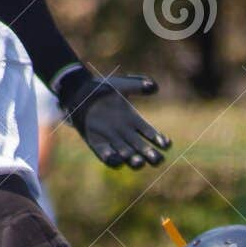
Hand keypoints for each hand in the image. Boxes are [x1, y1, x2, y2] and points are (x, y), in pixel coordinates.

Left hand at [55, 68, 170, 169]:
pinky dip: (113, 160)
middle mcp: (125, 134)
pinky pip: (106, 156)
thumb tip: (154, 86)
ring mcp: (112, 141)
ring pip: (127, 155)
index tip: (166, 144)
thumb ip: (137, 85)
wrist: (79, 94)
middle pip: (142, 149)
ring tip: (139, 162)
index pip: (150, 133)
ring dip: (134, 160)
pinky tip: (119, 160)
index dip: (159, 140)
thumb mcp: (121, 85)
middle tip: (157, 160)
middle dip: (150, 155)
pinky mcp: (98, 145)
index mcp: (133, 120)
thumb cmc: (101, 89)